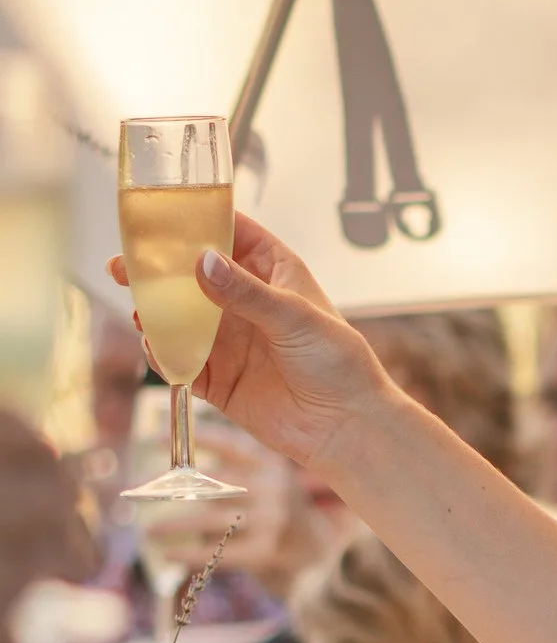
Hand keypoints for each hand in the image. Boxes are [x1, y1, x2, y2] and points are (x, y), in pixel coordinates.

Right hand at [113, 213, 393, 481]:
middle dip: (158, 269)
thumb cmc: (339, 365)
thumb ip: (247, 293)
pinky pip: (182, 362)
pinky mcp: (219, 379)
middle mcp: (247, 303)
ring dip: (155, 312)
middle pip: (193, 275)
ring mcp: (230, 341)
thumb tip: (203, 264)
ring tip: (140, 310)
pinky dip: (165, 354)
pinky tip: (156, 346)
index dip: (199, 221)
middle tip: (124, 265)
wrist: (346, 428)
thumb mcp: (296, 317)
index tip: (161, 213)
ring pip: (181, 317)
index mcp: (274, 274)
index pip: (232, 234)